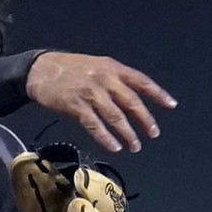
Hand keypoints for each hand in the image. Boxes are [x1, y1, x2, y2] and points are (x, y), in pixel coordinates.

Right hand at [26, 52, 176, 152]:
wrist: (40, 70)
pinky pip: (95, 125)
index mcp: (112, 68)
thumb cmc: (69, 68)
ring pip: (115, 116)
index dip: (157, 93)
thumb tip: (132, 97)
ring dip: (128, 133)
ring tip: (135, 145)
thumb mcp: (96, 65)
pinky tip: (114, 147)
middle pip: (131, 102)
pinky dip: (106, 138)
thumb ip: (114, 78)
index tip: (171, 105)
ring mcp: (90, 93)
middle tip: (153, 133)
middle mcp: (104, 79)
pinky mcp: (76, 106)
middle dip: (145, 120)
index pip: (141, 81)